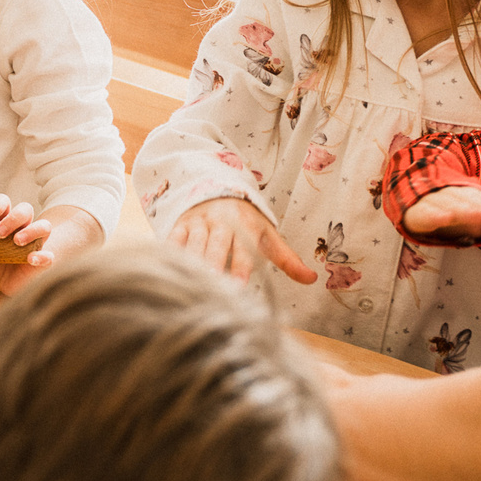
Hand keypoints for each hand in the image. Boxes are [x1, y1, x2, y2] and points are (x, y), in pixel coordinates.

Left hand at [0, 194, 62, 296]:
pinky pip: (50, 253)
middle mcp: (23, 228)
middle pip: (24, 209)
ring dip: (30, 230)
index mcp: (4, 223)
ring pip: (43, 225)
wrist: (15, 286)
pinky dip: (43, 255)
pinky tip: (33, 260)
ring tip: (16, 241)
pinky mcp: (46, 259)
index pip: (3, 203)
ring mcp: (36, 243)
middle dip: (12, 218)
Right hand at [168, 197, 317, 284]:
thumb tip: (312, 279)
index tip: (238, 286)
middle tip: (211, 288)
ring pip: (193, 244)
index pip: (244, 248)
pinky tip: (169, 272)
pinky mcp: (180, 224)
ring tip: (190, 286)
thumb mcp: (268, 235)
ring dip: (191, 264)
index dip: (240, 267)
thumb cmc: (247, 222)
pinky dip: (171, 255)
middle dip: (213, 266)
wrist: (218, 191)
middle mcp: (221, 221)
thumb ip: (287, 259)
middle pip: (216, 247)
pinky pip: (173, 240)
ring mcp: (198, 221)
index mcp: (245, 224)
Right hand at [401, 183, 480, 242]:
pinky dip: (434, 216)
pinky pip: (425, 215)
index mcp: (474, 198)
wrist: (413, 195)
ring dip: (466, 210)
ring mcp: (436, 204)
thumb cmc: (452, 210)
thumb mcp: (478, 217)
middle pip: (475, 204)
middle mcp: (456, 198)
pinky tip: (443, 218)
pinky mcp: (417, 214)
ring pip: (453, 206)